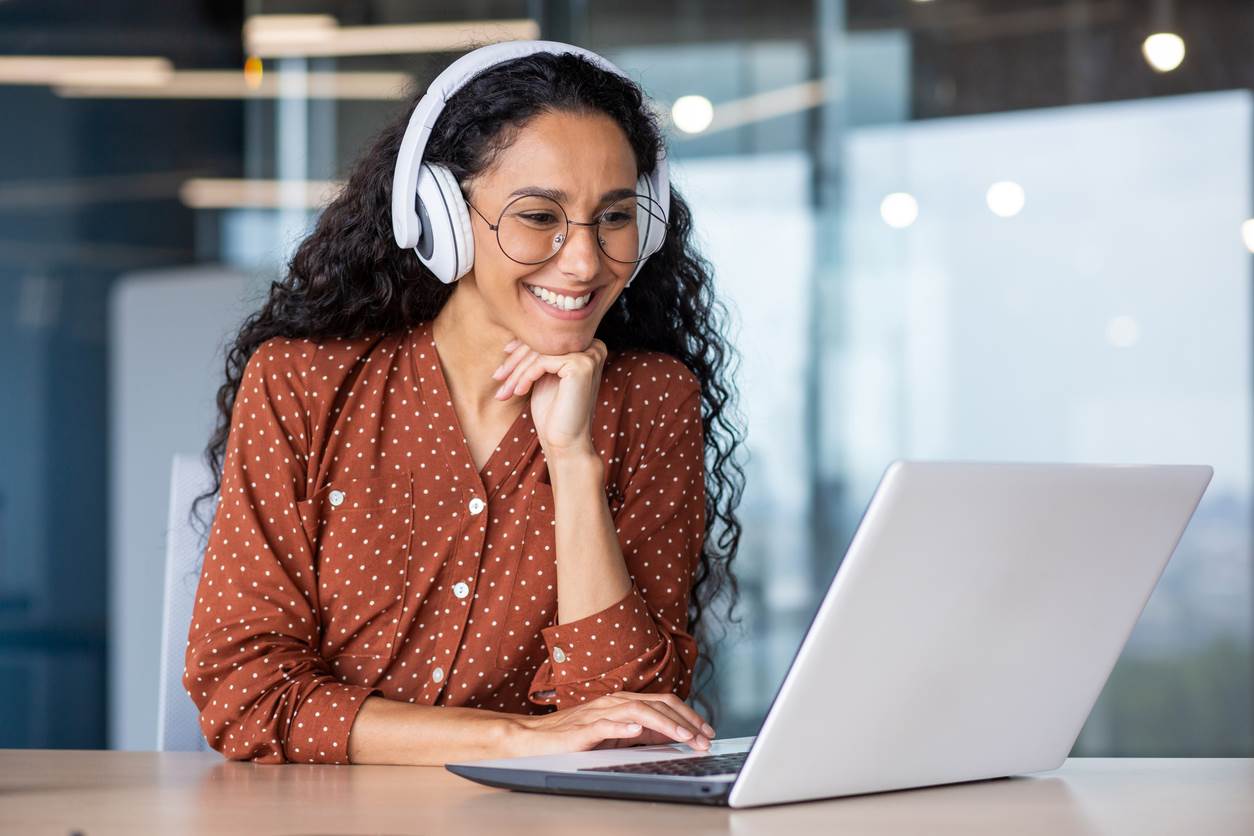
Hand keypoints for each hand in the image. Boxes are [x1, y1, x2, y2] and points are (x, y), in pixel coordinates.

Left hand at [492, 338, 606, 457]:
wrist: (565, 442)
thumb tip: (514, 331)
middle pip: (543, 342)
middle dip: (515, 361)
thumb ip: (538, 353)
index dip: (521, 347)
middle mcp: (594, 346)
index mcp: (588, 346)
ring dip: (516, 372)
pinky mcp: (581, 364)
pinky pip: (541, 361)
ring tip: (505, 391)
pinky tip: (518, 393)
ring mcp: (590, 354)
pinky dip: (525, 377)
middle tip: (497, 378)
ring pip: (539, 351)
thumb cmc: (553, 412)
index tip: (503, 358)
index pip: (548, 337)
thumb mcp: (543, 376)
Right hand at [502, 692, 715, 758]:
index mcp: (622, 702)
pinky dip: (623, 727)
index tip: (706, 732)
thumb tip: (671, 736)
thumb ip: (640, 732)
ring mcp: (597, 714)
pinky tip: (638, 731)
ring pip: (637, 711)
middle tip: (704, 739)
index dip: (688, 715)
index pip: (663, 703)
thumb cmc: (571, 737)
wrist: (532, 738)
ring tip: (683, 736)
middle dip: (685, 721)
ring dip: (664, 724)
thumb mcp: (614, 734)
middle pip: (657, 704)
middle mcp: (613, 703)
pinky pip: (604, 725)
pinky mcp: (581, 730)